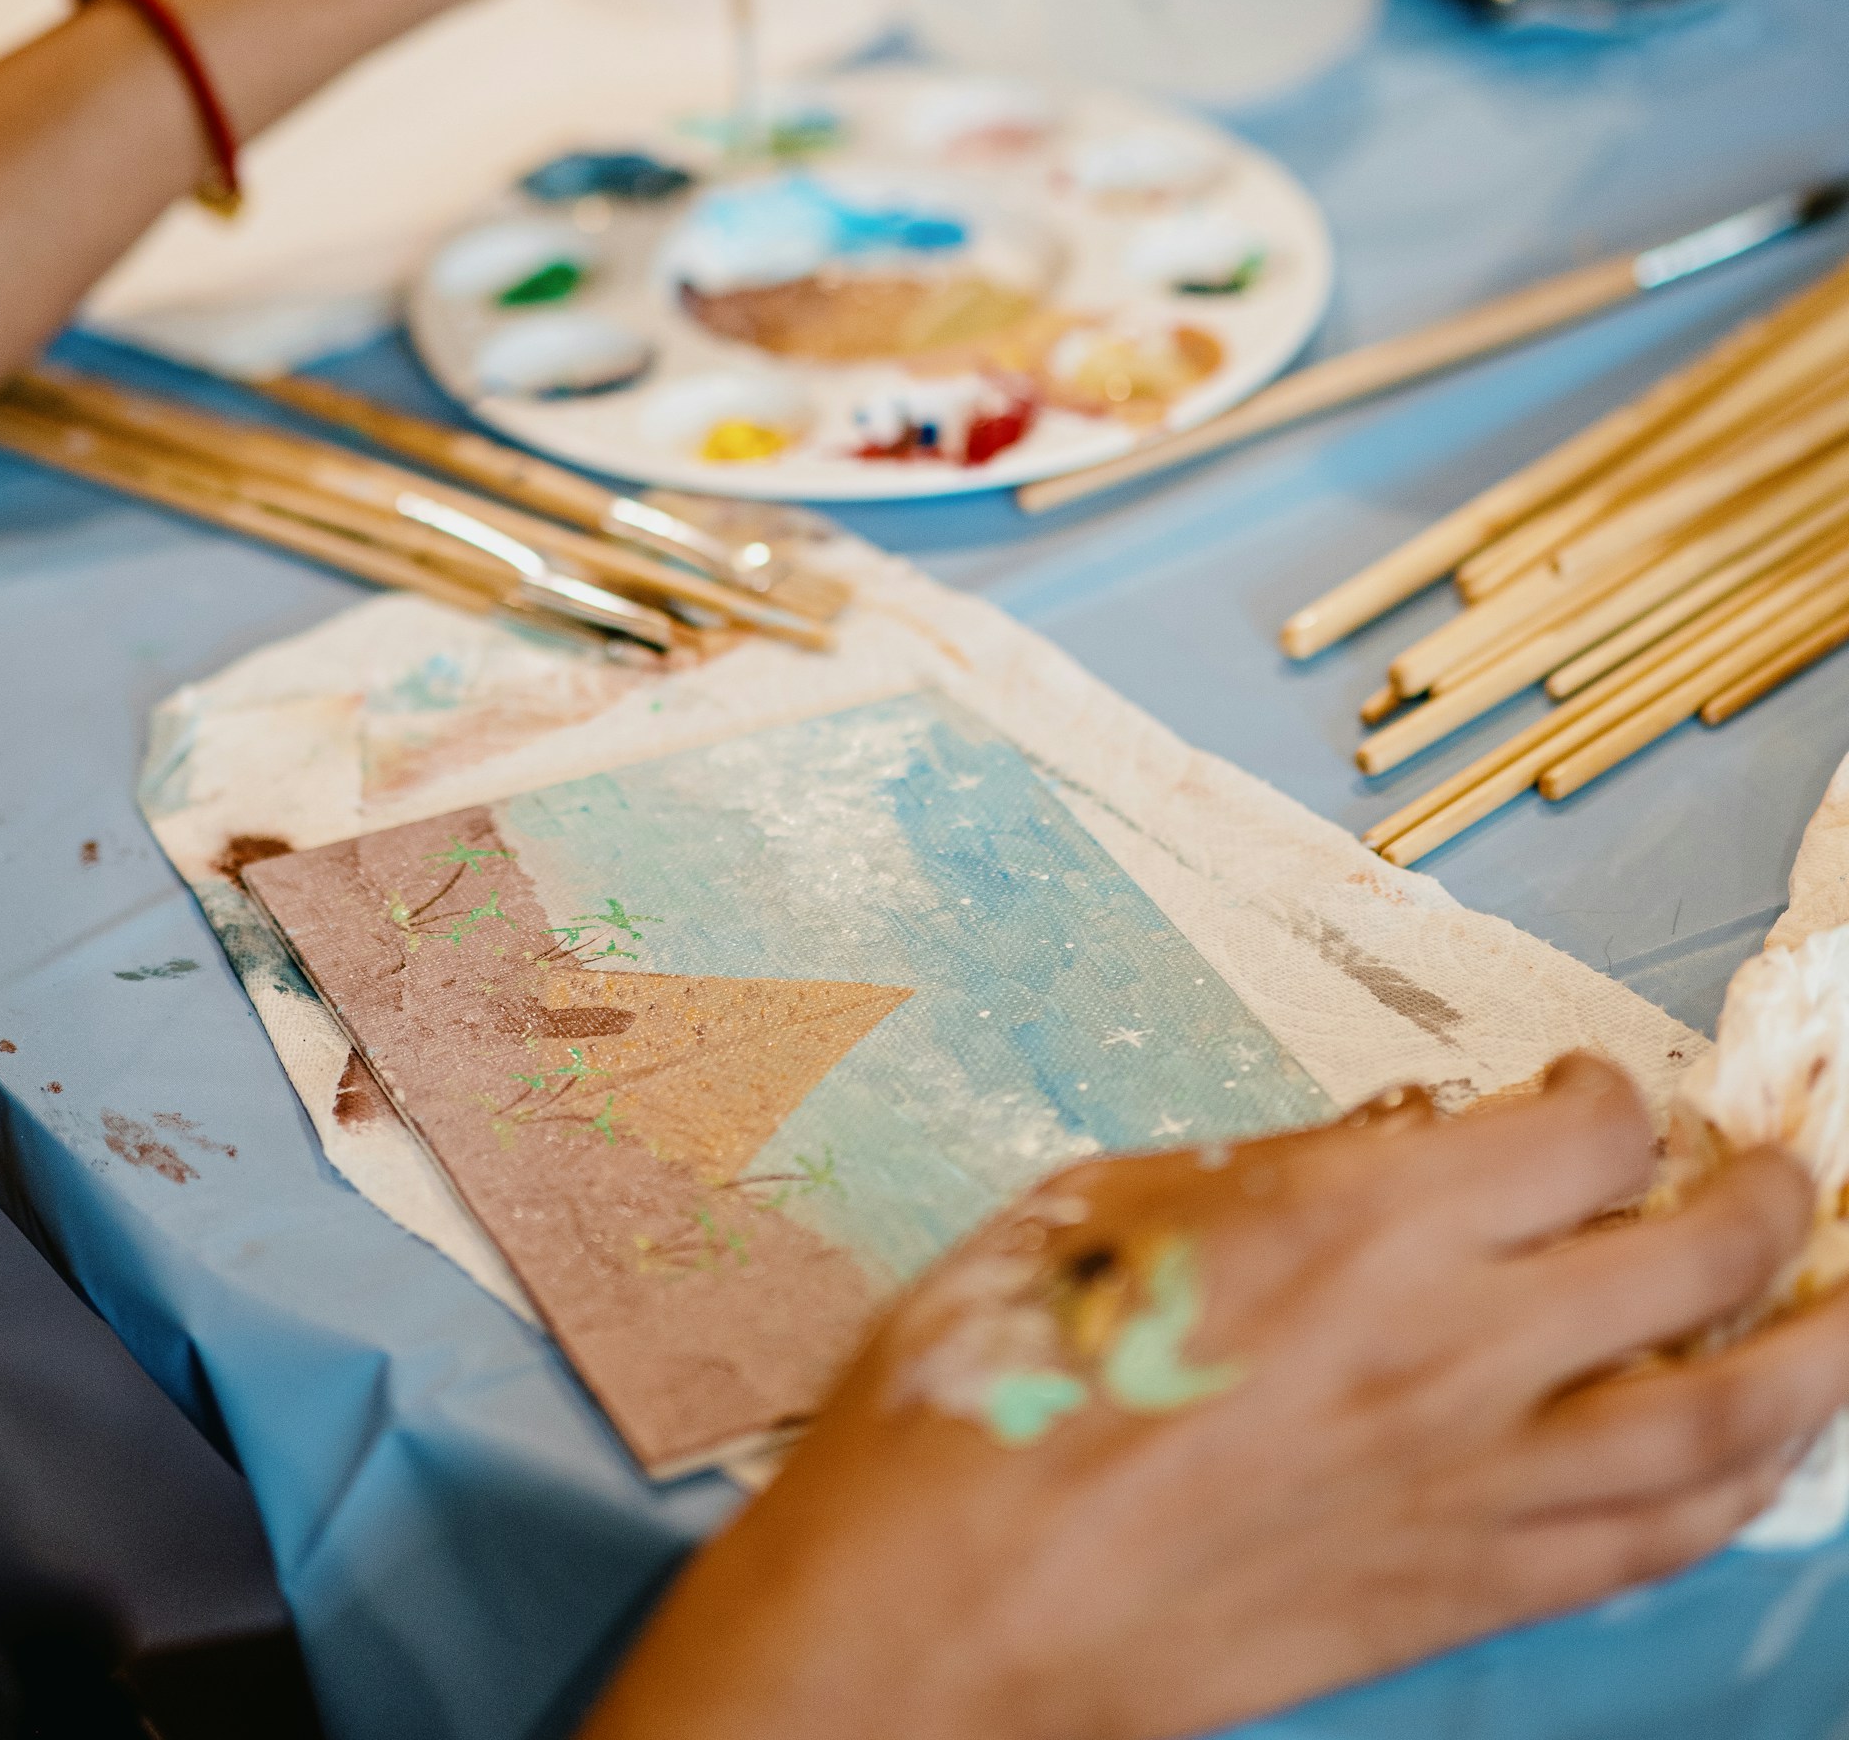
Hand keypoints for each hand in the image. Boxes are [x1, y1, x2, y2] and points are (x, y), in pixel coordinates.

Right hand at [583, 1057, 1848, 1739]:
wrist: (948, 1615)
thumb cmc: (995, 1392)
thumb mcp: (1111, 1203)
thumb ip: (1275, 1167)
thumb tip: (1385, 1149)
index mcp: (1356, 1220)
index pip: (1582, 1136)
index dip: (1607, 1096)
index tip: (1591, 1092)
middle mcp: (1449, 1347)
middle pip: (1692, 1256)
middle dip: (1766, 1197)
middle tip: (1783, 1166)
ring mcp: (1472, 1488)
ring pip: (1721, 1416)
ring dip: (1817, 1351)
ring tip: (1848, 1304)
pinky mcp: (1459, 1596)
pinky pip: (1650, 1540)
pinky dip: (1735, 1488)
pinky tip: (1759, 1455)